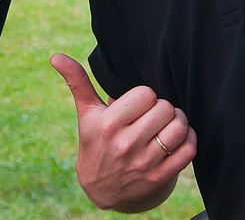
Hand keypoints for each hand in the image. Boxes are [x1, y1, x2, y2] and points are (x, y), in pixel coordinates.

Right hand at [50, 53, 195, 211]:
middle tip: (154, 114)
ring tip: (169, 123)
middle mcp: (125, 145)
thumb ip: (77, 82)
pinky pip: (188, 150)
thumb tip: (56, 57)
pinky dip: (189, 139)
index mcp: (108, 125)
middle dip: (162, 108)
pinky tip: (178, 137)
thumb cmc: (95, 141)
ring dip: (179, 121)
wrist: (101, 188)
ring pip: (179, 128)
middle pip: (165, 109)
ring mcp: (144, 163)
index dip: (146, 96)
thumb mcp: (87, 113)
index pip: (146, 94)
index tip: (139, 105)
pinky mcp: (159, 177)